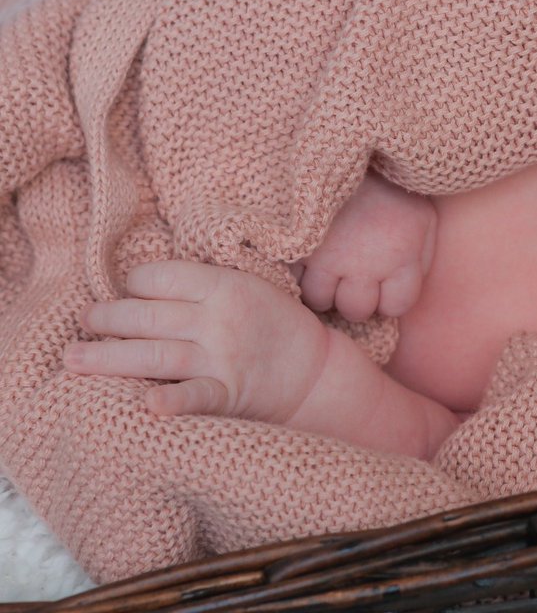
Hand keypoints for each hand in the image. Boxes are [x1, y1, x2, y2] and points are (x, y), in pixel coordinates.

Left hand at [65, 260, 330, 422]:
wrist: (316, 374)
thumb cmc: (275, 327)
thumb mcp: (249, 287)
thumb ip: (202, 285)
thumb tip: (139, 285)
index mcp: (224, 286)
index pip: (160, 278)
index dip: (133, 284)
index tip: (125, 293)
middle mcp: (219, 321)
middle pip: (147, 316)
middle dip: (106, 317)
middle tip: (83, 322)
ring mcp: (223, 359)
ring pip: (154, 355)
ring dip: (107, 357)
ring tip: (72, 357)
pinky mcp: (228, 395)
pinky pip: (196, 397)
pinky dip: (173, 401)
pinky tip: (147, 405)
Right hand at [290, 170, 435, 321]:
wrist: (346, 139)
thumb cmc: (386, 182)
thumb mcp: (421, 215)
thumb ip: (420, 257)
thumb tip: (405, 291)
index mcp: (403, 253)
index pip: (397, 305)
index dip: (387, 298)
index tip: (380, 282)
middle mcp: (367, 261)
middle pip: (355, 309)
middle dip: (351, 294)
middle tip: (347, 271)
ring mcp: (328, 255)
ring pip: (319, 298)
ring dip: (319, 284)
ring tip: (324, 259)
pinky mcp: (294, 243)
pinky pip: (291, 276)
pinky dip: (294, 268)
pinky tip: (303, 249)